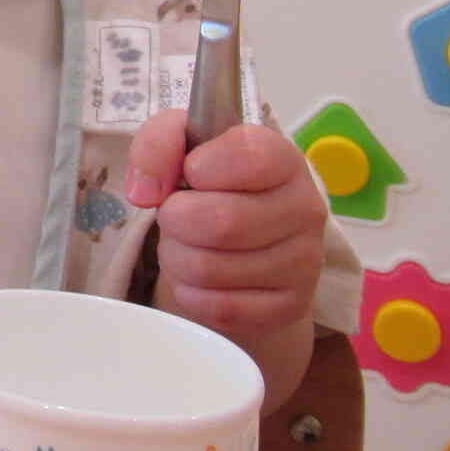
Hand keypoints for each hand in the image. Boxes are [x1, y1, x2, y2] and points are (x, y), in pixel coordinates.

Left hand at [123, 108, 325, 340]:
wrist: (244, 236)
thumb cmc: (212, 180)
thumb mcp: (183, 142)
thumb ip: (158, 143)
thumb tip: (144, 192)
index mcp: (284, 159)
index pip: (247, 157)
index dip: (199, 167)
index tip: (190, 173)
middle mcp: (305, 209)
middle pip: (220, 222)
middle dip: (175, 219)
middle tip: (176, 214)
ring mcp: (304, 262)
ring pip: (210, 269)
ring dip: (177, 256)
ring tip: (188, 242)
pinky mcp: (290, 306)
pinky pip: (220, 308)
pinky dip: (192, 292)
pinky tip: (201, 276)